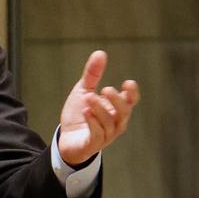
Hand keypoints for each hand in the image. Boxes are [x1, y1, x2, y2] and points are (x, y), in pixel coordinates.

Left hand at [58, 50, 139, 166]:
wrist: (66, 138)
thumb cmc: (79, 114)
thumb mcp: (83, 91)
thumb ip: (92, 74)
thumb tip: (100, 53)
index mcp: (116, 109)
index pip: (131, 101)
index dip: (132, 93)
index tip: (128, 83)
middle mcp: (115, 122)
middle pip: (124, 112)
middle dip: (116, 100)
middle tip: (105, 88)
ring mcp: (106, 135)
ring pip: (110, 123)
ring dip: (100, 109)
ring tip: (88, 98)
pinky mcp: (93, 144)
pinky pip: (98, 135)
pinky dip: (93, 123)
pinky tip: (86, 112)